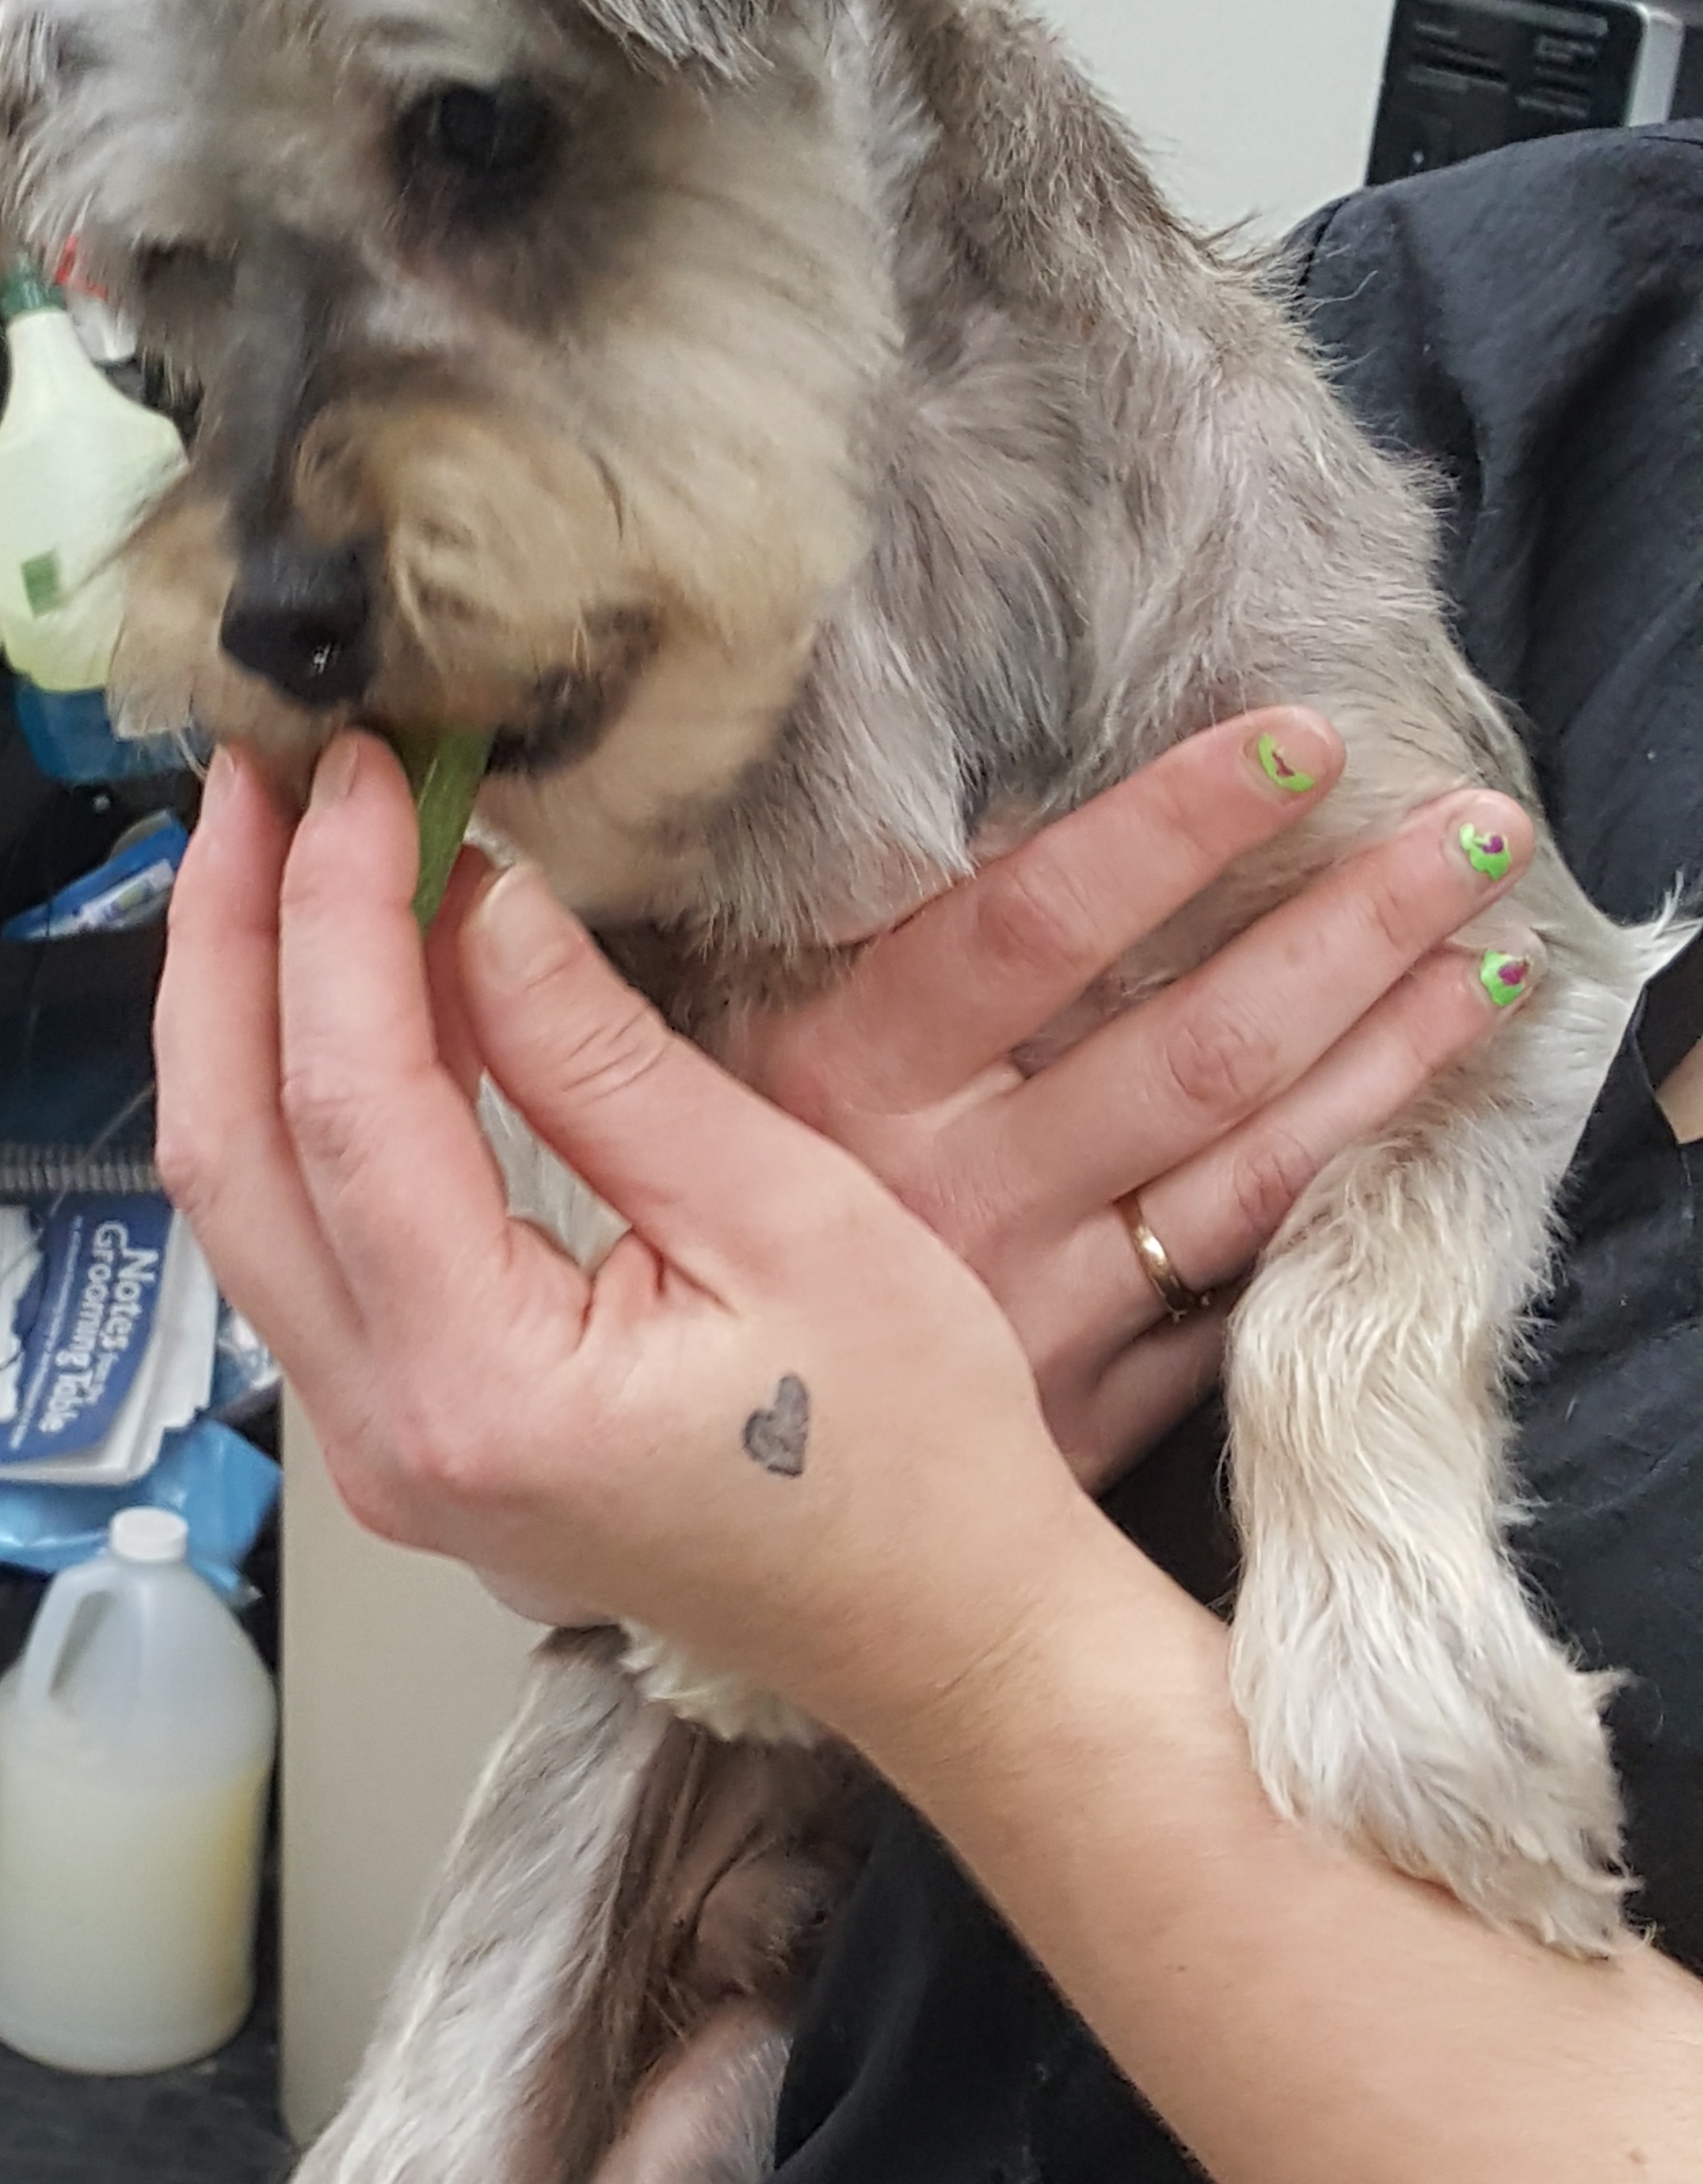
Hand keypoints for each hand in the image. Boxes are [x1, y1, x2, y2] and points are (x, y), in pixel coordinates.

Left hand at [157, 736, 1105, 1749]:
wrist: (947, 1637)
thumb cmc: (911, 1457)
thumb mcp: (788, 1218)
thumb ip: (606, 1064)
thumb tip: (486, 897)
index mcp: (481, 1390)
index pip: (347, 1101)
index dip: (338, 912)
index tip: (360, 773)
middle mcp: (389, 1439)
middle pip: (227, 1151)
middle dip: (227, 942)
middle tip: (256, 779)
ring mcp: (382, 1452)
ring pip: (241, 1197)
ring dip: (246, 1014)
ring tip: (279, 853)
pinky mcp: (408, 1438)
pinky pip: (306, 1240)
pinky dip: (304, 1099)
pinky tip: (353, 991)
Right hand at [735, 715, 1535, 1485]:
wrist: (689, 1445)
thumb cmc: (707, 1202)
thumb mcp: (724, 1056)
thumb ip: (839, 944)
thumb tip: (952, 771)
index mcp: (844, 1081)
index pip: (1034, 924)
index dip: (1175, 827)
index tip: (1303, 738)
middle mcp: (949, 1192)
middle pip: (1189, 1044)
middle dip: (1350, 929)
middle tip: (1479, 833)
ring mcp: (1030, 1307)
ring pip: (1246, 1167)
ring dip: (1386, 1056)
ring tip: (1493, 958)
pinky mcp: (1082, 1405)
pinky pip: (1232, 1296)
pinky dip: (1328, 1206)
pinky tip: (1416, 1131)